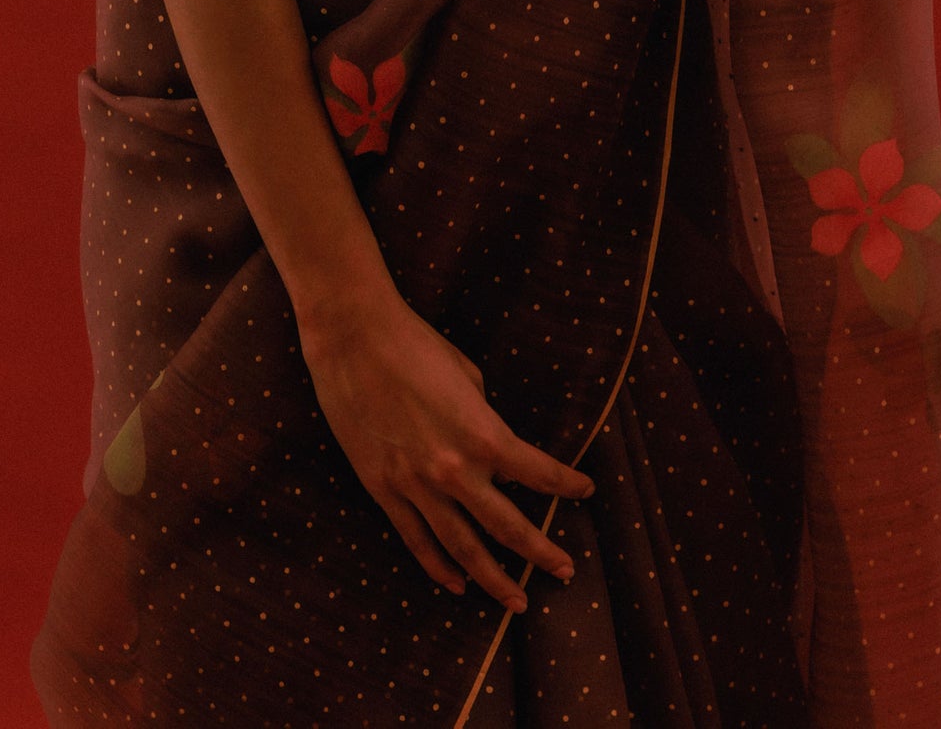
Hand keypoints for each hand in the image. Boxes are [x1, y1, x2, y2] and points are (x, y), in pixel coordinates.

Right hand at [298, 289, 592, 610]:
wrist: (353, 338)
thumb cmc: (415, 344)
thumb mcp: (466, 377)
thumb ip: (482, 419)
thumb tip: (489, 450)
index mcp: (483, 435)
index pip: (538, 472)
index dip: (567, 485)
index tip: (586, 491)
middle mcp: (454, 470)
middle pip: (508, 527)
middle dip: (541, 552)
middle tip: (565, 571)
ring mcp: (416, 485)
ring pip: (463, 549)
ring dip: (494, 579)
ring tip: (517, 601)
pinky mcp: (382, 489)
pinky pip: (417, 540)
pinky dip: (438, 568)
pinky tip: (457, 585)